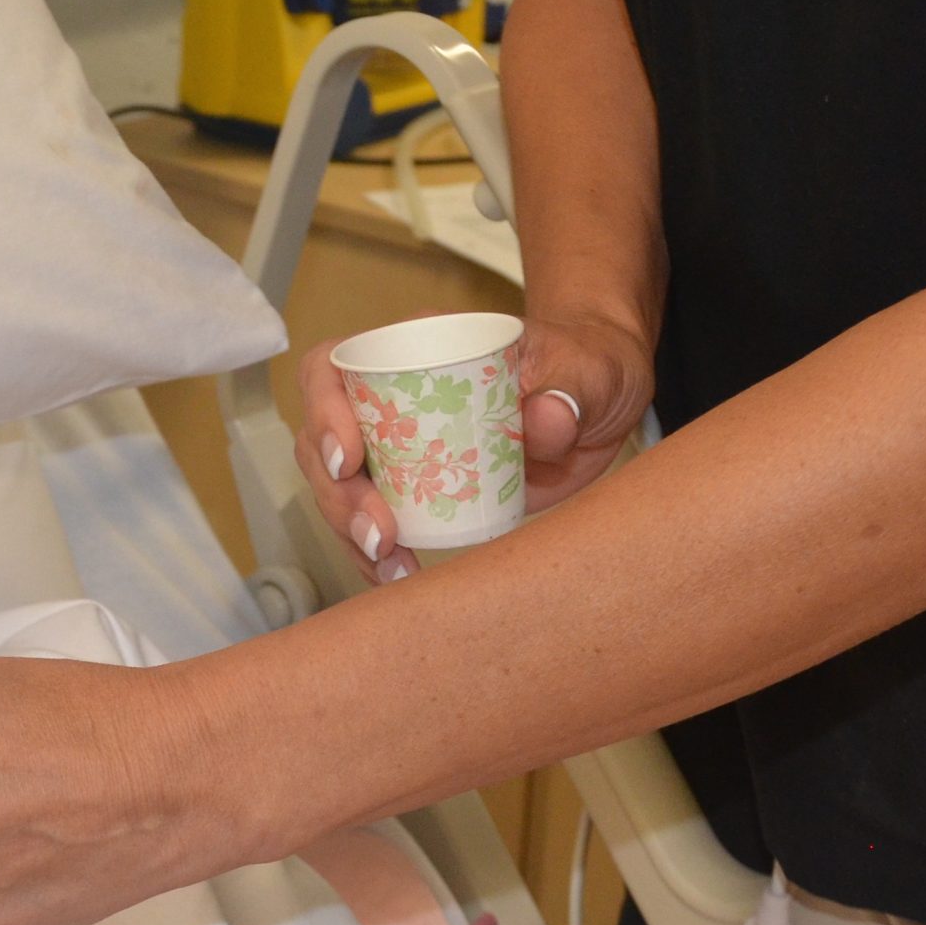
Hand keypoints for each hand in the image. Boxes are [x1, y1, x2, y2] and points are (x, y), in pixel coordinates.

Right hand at [296, 308, 654, 580]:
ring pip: (340, 489)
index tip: (350, 458)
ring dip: (350, 531)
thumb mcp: (588, 367)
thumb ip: (571, 386)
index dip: (322, 411)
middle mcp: (390, 397)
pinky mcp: (418, 491)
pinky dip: (377, 554)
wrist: (602, 404)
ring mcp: (399, 448)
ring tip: (389, 564)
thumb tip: (546, 419)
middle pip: (323, 443)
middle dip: (338, 495)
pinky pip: (377, 522)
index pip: (332, 368)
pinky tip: (397, 576)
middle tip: (379, 534)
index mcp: (413, 348)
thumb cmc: (586, 365)